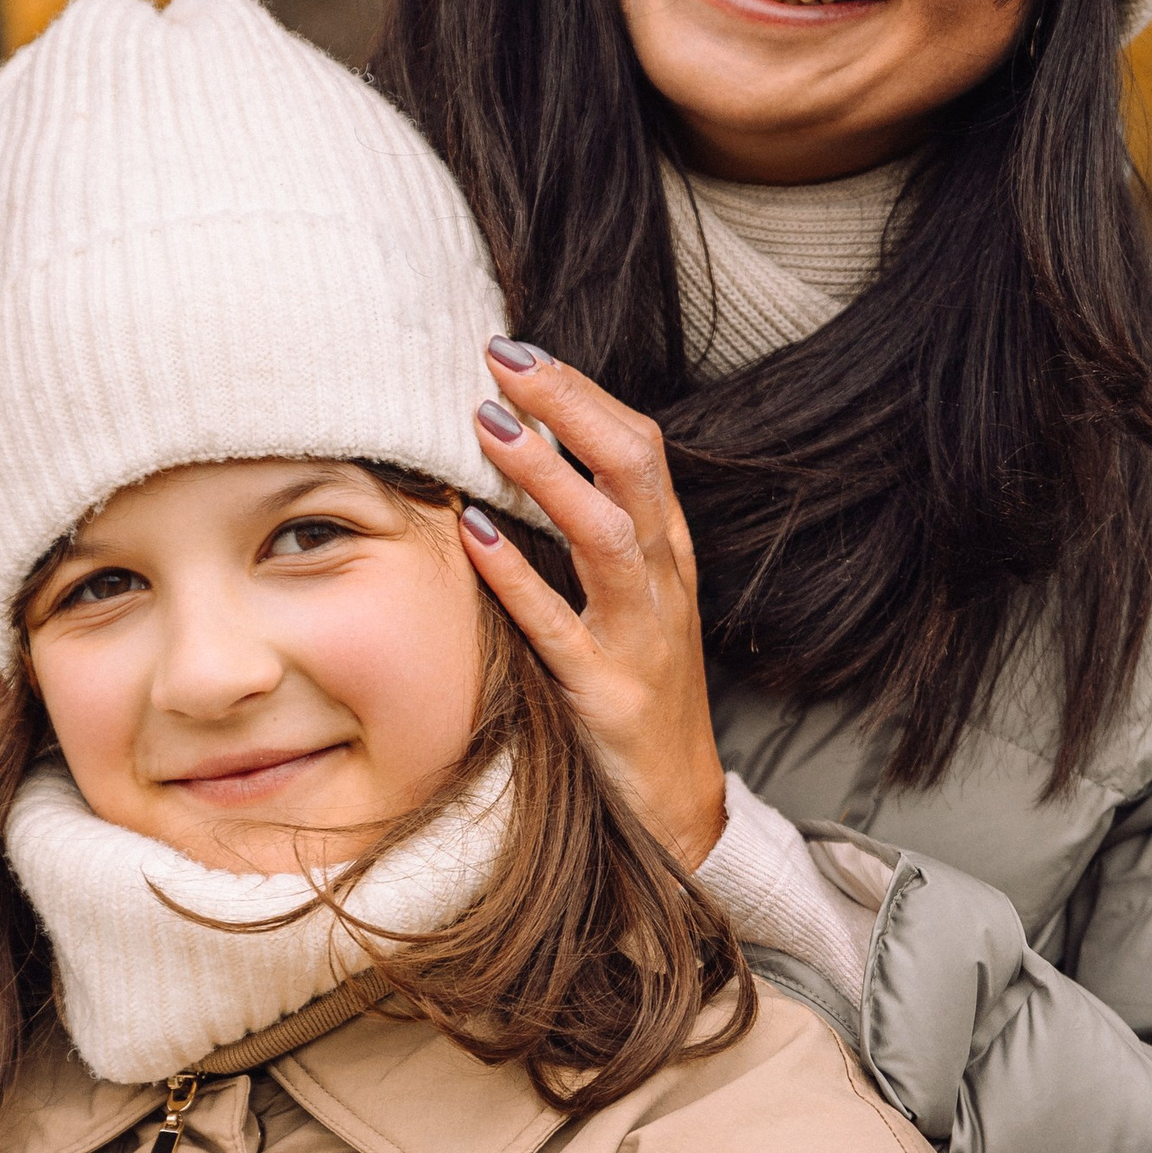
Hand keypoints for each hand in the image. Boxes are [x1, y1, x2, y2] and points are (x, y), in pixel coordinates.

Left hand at [462, 341, 729, 869]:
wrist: (676, 801)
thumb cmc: (639, 688)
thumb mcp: (629, 600)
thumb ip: (590, 532)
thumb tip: (520, 455)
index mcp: (667, 551)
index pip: (639, 448)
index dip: (582, 393)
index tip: (517, 351)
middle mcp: (663, 582)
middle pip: (632, 470)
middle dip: (569, 406)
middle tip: (499, 362)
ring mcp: (639, 638)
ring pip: (605, 536)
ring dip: (546, 474)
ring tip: (487, 425)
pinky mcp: (605, 694)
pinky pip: (559, 625)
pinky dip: (517, 575)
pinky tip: (475, 532)